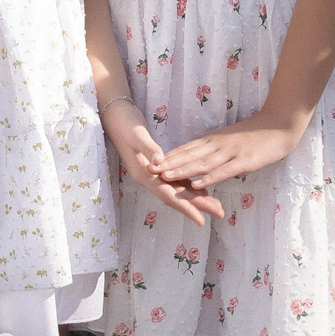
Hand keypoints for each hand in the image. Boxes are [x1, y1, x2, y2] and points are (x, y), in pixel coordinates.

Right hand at [100, 98, 220, 220]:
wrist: (114, 116)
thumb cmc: (124, 124)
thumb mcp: (136, 135)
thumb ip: (148, 148)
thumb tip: (160, 162)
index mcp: (144, 174)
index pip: (168, 194)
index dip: (185, 206)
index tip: (201, 219)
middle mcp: (149, 178)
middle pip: (176, 196)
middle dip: (198, 205)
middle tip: (219, 213)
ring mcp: (153, 174)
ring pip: (178, 190)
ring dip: (196, 198)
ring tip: (216, 206)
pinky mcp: (157, 166)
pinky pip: (176, 181)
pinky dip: (189, 187)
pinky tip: (201, 190)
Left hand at [152, 112, 302, 205]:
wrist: (281, 124)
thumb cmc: (258, 134)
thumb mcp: (233, 142)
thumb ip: (219, 153)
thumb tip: (207, 166)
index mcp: (214, 140)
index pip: (186, 148)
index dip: (168, 156)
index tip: (150, 161)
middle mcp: (218, 144)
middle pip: (188, 155)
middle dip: (167, 163)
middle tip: (148, 169)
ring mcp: (230, 152)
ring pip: (202, 162)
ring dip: (182, 170)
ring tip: (165, 176)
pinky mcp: (244, 160)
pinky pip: (223, 170)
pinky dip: (209, 177)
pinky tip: (197, 183)